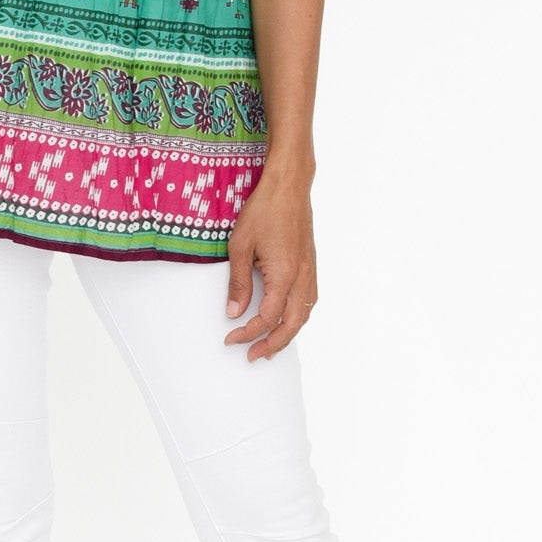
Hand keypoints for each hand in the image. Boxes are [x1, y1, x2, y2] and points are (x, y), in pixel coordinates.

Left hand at [223, 167, 318, 362]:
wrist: (288, 186)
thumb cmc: (264, 210)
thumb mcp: (240, 246)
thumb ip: (238, 282)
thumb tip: (234, 311)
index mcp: (284, 275)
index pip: (266, 317)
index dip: (248, 333)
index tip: (231, 338)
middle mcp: (302, 277)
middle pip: (292, 324)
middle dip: (273, 344)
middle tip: (253, 355)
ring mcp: (310, 270)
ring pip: (305, 314)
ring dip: (288, 332)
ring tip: (271, 344)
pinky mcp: (311, 263)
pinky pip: (309, 299)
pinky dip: (299, 315)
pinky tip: (288, 317)